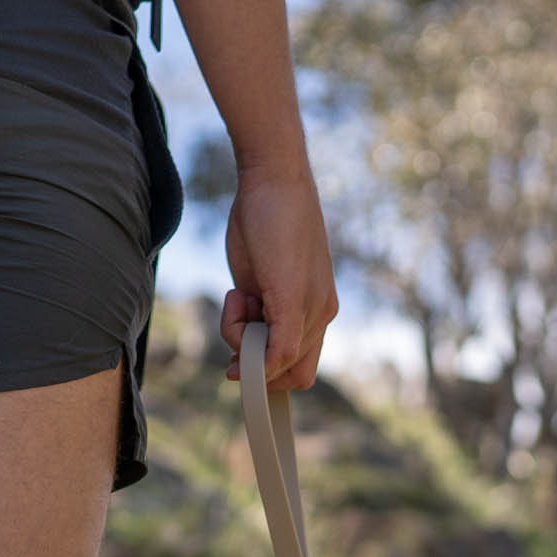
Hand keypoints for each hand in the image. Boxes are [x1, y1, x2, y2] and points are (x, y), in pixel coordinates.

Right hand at [219, 163, 337, 391]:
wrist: (274, 181)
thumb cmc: (265, 225)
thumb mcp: (261, 280)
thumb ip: (259, 315)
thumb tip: (244, 352)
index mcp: (317, 310)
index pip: (301, 367)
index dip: (271, 374)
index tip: (241, 358)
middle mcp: (320, 313)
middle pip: (293, 374)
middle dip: (257, 365)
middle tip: (236, 330)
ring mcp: (311, 308)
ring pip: (277, 361)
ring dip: (241, 339)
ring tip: (238, 294)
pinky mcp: (294, 299)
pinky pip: (279, 350)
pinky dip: (250, 347)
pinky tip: (238, 298)